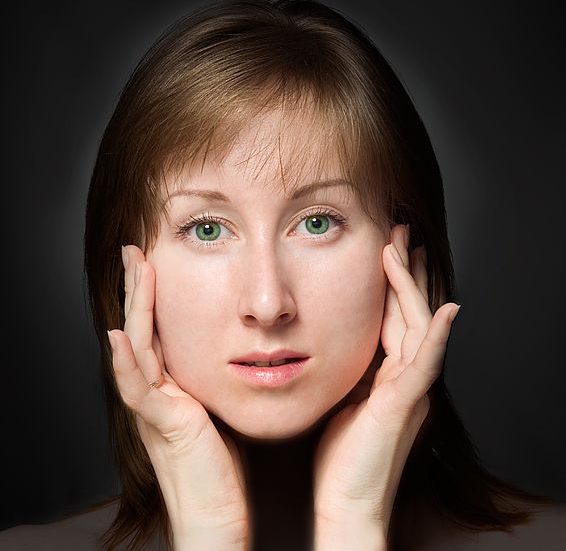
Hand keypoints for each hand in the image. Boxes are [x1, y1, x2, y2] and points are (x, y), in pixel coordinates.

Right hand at [109, 245, 250, 550]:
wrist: (215, 514)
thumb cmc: (225, 467)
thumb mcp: (223, 410)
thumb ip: (222, 383)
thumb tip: (246, 353)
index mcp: (173, 387)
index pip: (160, 331)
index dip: (156, 296)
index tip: (158, 260)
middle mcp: (158, 393)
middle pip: (143, 329)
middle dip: (138, 289)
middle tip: (135, 250)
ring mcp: (155, 408)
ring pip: (137, 348)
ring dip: (134, 307)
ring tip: (133, 270)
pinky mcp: (163, 425)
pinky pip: (138, 387)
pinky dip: (127, 361)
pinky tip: (120, 336)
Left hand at [311, 224, 459, 549]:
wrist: (348, 505)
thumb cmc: (341, 463)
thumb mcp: (344, 404)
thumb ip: (354, 374)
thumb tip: (340, 347)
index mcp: (393, 377)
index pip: (397, 318)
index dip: (396, 283)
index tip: (388, 249)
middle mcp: (408, 378)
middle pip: (412, 312)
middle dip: (408, 270)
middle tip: (401, 230)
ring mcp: (411, 390)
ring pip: (419, 325)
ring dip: (412, 285)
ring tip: (402, 246)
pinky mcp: (406, 404)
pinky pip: (426, 362)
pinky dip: (436, 334)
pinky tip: (446, 309)